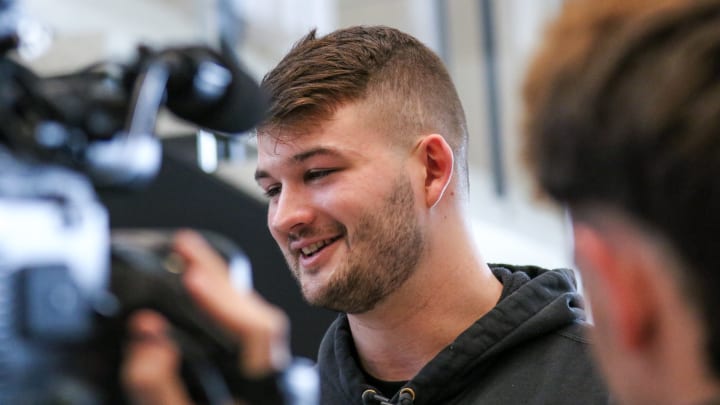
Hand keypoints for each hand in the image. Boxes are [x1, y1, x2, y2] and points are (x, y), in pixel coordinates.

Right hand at [122, 229, 289, 403]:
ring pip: (254, 324)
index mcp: (266, 392)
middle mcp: (273, 382)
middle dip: (219, 279)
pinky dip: (222, 312)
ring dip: (222, 291)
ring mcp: (267, 380)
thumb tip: (149, 341)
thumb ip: (161, 389)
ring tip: (188, 263)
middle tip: (184, 249)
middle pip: (258, 318)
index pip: (257, 333)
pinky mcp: (255, 381)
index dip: (223, 302)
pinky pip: (245, 337)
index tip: (190, 278)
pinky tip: (202, 300)